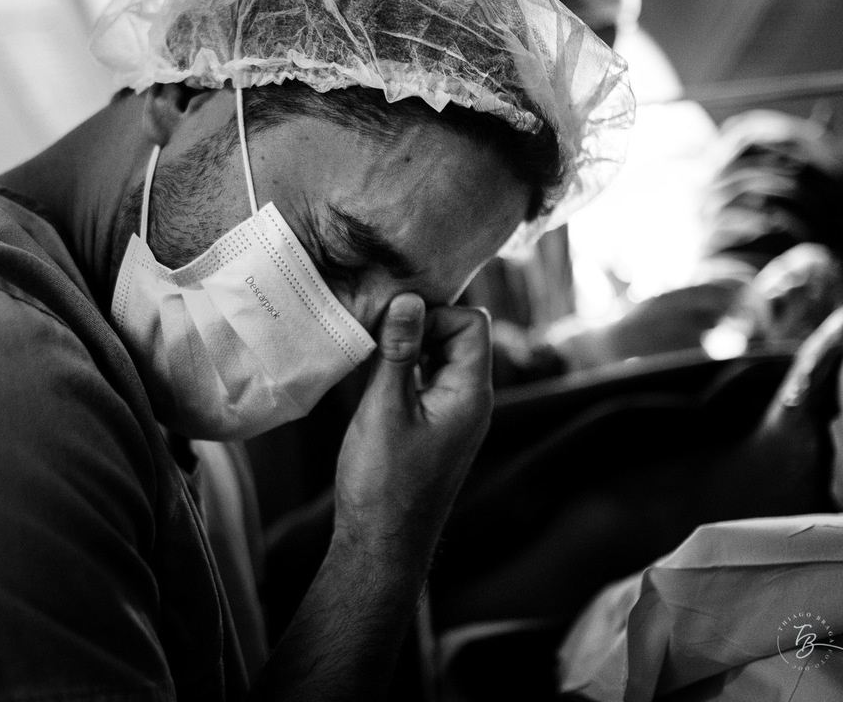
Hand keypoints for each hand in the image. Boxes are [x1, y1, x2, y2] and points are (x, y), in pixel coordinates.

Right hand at [333, 293, 492, 555]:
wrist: (381, 543)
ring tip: (370, 355)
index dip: (434, 313)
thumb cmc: (384, 482)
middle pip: (458, 336)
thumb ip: (398, 351)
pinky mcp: (433, 427)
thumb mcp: (385, 408)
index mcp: (471, 394)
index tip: (392, 324)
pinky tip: (372, 378)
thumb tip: (407, 299)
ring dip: (408, 348)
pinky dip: (402, 371)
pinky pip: (425, 381)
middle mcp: (470, 401)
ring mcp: (453, 415)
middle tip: (376, 333)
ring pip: (438, 358)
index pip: (472, 323)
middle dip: (419, 326)